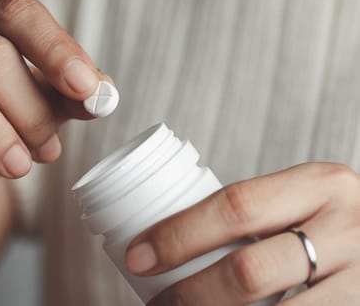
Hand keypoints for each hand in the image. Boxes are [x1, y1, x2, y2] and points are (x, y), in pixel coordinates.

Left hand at [124, 163, 359, 304]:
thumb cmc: (328, 221)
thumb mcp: (303, 200)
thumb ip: (255, 215)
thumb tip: (168, 239)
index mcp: (319, 184)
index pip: (235, 206)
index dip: (178, 235)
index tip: (138, 257)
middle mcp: (347, 228)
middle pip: (249, 271)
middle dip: (190, 294)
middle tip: (160, 302)